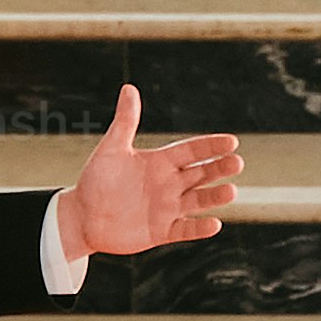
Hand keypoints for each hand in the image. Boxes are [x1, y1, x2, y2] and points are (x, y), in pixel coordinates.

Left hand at [57, 85, 245, 258]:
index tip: (231, 141)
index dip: (211, 147)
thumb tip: (129, 88)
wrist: (83, 217)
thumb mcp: (111, 150)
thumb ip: (125, 122)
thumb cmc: (96, 180)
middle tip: (237, 163)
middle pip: (201, 174)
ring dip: (215, 197)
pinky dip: (198, 229)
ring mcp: (168, 208)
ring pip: (198, 201)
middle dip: (220, 168)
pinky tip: (214, 224)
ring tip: (231, 191)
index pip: (192, 151)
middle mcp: (170, 184)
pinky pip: (184, 230)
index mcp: (161, 162)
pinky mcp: (162, 231)